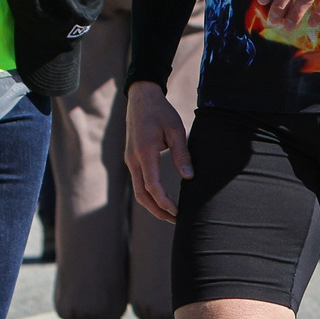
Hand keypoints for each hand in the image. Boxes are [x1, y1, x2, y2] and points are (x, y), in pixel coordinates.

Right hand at [124, 80, 191, 222]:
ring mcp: (130, 160)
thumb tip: (189, 176)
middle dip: (158, 211)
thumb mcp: (176, 129)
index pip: (152, 186)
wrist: (141, 98)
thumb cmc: (161, 112)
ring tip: (169, 215)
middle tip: (176, 220)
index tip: (178, 212)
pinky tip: (161, 198)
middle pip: (142, 195)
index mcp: (145, 152)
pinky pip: (138, 182)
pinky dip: (148, 194)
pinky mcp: (131, 158)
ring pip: (138, 191)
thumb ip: (182, 154)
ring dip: (152, 205)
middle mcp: (133, 159)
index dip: (164, 202)